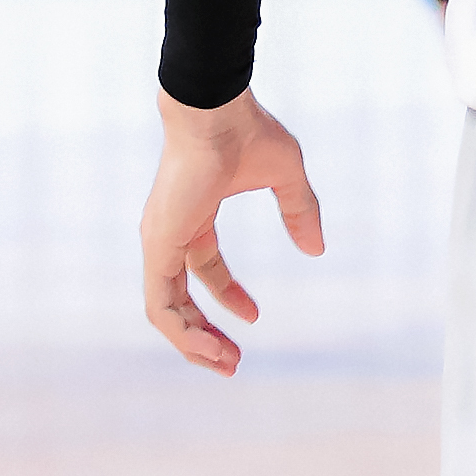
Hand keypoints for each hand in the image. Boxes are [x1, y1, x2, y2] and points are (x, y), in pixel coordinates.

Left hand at [142, 90, 325, 376]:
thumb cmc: (247, 132)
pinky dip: (180, 332)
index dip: (228, 296)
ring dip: (193, 344)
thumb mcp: (286, 175)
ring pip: (166, 312)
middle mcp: (171, 233)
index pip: (204, 268)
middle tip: (232, 363)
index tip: (253, 317)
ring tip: (226, 365)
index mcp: (194, 216)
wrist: (215, 110)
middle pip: (180, 299)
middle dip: (204, 335)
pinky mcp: (157, 246)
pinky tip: (206, 347)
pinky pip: (160, 305)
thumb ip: (301, 211)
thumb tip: (317, 250)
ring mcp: (160, 241)